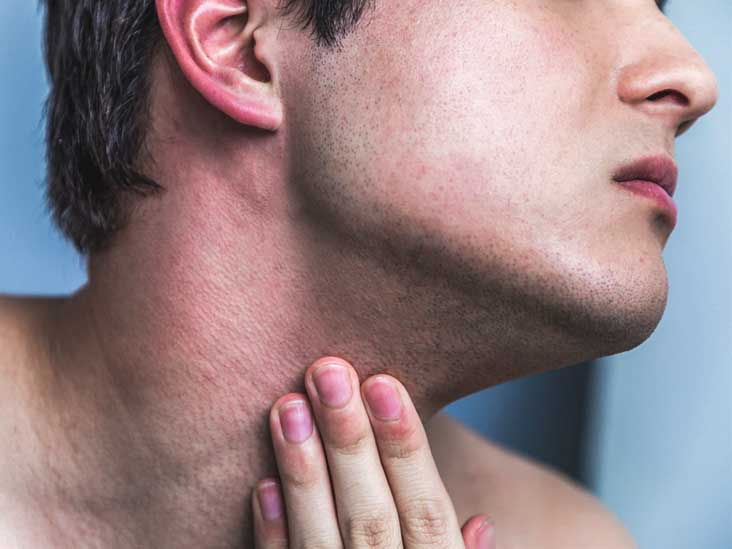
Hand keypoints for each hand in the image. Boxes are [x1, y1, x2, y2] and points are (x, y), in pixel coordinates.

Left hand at [252, 356, 496, 547]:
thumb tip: (482, 523)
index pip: (427, 511)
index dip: (406, 448)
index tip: (382, 383)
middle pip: (373, 519)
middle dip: (350, 443)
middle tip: (328, 372)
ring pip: (323, 546)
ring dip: (304, 477)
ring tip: (289, 405)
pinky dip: (272, 539)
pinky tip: (261, 484)